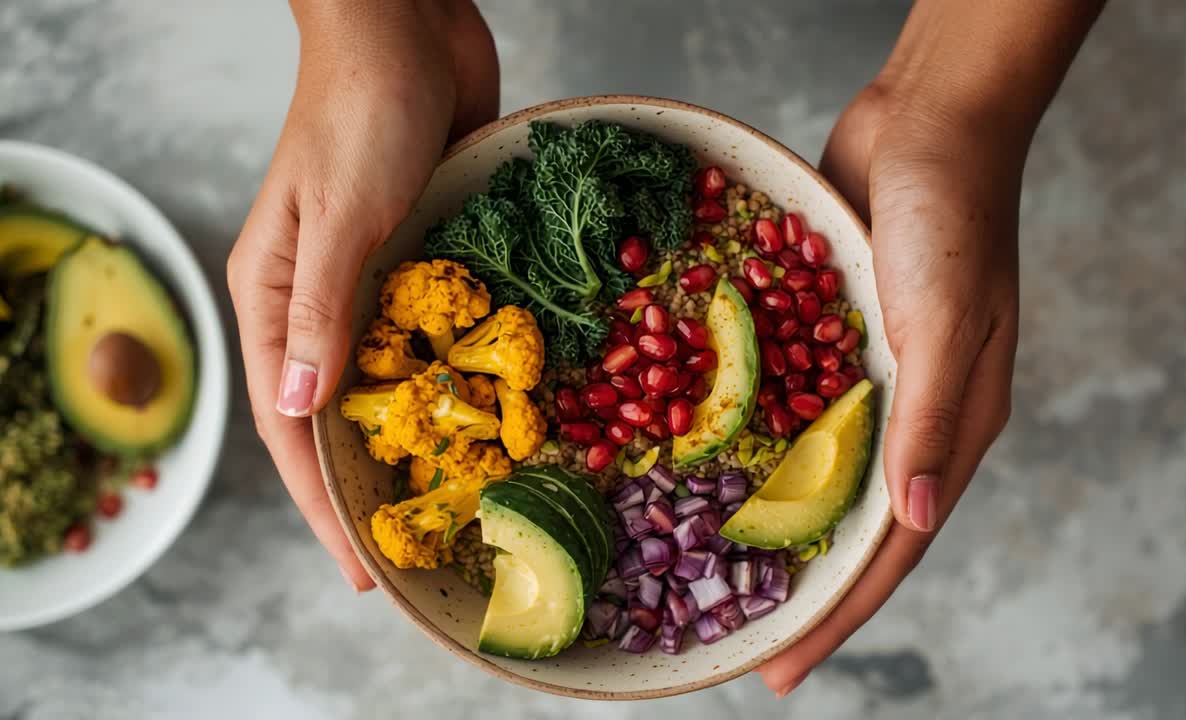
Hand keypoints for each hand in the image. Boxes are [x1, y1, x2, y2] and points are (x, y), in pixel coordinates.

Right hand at [226, 0, 496, 589]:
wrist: (406, 28)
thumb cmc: (358, 113)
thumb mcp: (338, 220)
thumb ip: (321, 314)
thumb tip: (303, 412)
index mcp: (275, 297)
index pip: (291, 425)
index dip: (322, 504)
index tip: (360, 569)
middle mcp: (322, 300)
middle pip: (342, 417)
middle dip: (375, 486)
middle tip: (421, 552)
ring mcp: (378, 280)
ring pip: (396, 382)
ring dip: (423, 440)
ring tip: (464, 504)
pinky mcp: (429, 256)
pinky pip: (442, 334)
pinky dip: (461, 377)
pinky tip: (498, 416)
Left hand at [756, 0, 1103, 694]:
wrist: (926, 124)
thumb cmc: (952, 218)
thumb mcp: (947, 321)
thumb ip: (931, 420)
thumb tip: (911, 520)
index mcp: (952, 426)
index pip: (893, 546)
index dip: (840, 612)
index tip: (786, 668)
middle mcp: (909, 415)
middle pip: (849, 522)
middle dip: (800, 586)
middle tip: (743, 642)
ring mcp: (867, 378)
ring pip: (814, 473)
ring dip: (772, 523)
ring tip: (715, 572)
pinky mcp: (829, 339)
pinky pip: (789, 407)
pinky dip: (755, 443)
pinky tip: (708, 465)